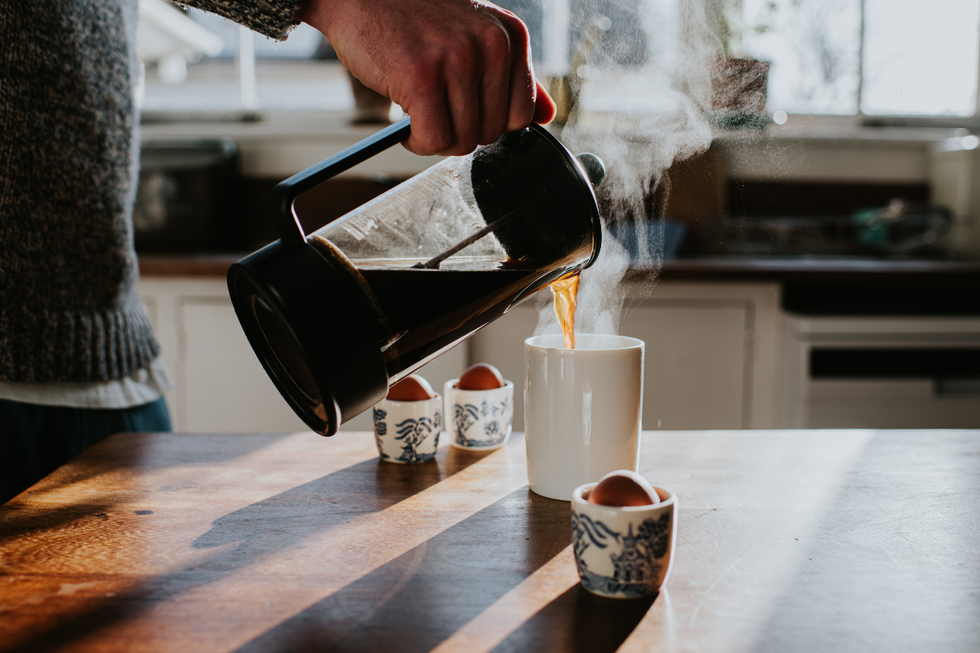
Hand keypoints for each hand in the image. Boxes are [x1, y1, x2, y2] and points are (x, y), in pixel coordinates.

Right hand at [298, 0, 555, 155]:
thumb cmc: (413, 17)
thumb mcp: (474, 34)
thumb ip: (513, 75)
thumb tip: (547, 115)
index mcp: (510, 35)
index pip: (521, 115)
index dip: (486, 122)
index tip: (460, 109)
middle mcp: (491, 44)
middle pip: (491, 133)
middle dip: (458, 131)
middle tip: (432, 109)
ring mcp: (458, 59)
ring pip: (462, 140)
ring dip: (434, 138)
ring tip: (417, 111)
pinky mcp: (422, 76)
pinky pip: (433, 139)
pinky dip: (416, 141)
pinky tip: (405, 121)